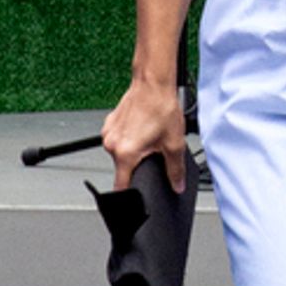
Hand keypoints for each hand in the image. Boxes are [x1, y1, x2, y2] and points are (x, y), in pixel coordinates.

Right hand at [101, 77, 187, 192]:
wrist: (153, 84)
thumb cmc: (161, 108)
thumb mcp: (174, 144)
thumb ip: (175, 170)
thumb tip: (177, 185)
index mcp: (125, 153)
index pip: (121, 186)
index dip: (129, 196)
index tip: (133, 201)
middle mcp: (112, 144)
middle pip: (123, 167)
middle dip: (138, 164)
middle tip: (153, 151)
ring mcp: (108, 133)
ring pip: (121, 152)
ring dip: (133, 150)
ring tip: (149, 135)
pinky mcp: (109, 123)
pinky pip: (119, 139)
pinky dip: (129, 138)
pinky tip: (142, 127)